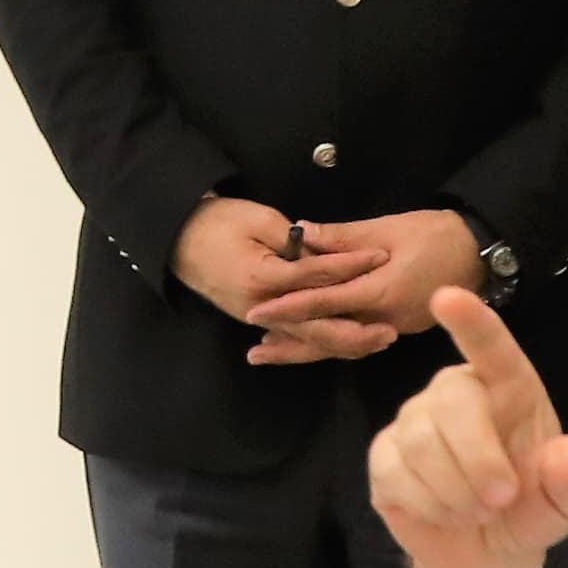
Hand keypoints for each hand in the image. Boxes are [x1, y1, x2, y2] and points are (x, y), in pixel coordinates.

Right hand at [175, 197, 389, 357]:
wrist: (176, 238)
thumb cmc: (217, 222)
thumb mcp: (258, 219)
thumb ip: (293, 240)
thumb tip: (324, 251)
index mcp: (265, 278)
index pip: (318, 276)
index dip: (352, 266)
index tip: (382, 258)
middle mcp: (263, 307)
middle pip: (317, 327)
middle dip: (356, 331)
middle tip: (390, 331)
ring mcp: (257, 317)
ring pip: (307, 339)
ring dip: (342, 343)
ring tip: (375, 341)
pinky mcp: (254, 318)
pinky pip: (292, 337)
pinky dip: (317, 345)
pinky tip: (340, 348)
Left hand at [247, 209, 482, 363]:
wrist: (480, 254)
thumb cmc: (437, 235)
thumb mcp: (389, 228)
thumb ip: (343, 237)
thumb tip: (300, 233)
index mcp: (380, 292)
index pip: (324, 304)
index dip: (287, 308)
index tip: (255, 312)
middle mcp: (384, 318)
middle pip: (328, 339)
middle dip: (290, 345)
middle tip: (254, 351)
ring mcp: (394, 327)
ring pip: (341, 346)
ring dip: (306, 350)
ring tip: (272, 354)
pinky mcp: (399, 328)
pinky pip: (357, 341)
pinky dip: (330, 344)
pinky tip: (310, 343)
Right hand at [366, 286, 567, 567]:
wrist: (488, 558)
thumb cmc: (529, 509)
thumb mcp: (564, 503)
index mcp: (507, 387)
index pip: (490, 347)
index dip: (471, 322)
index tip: (448, 297)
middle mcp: (456, 392)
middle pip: (453, 404)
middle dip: (480, 460)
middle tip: (502, 501)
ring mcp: (414, 421)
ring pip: (423, 443)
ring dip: (457, 492)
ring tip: (478, 512)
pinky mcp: (384, 455)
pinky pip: (396, 473)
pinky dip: (430, 506)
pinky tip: (447, 515)